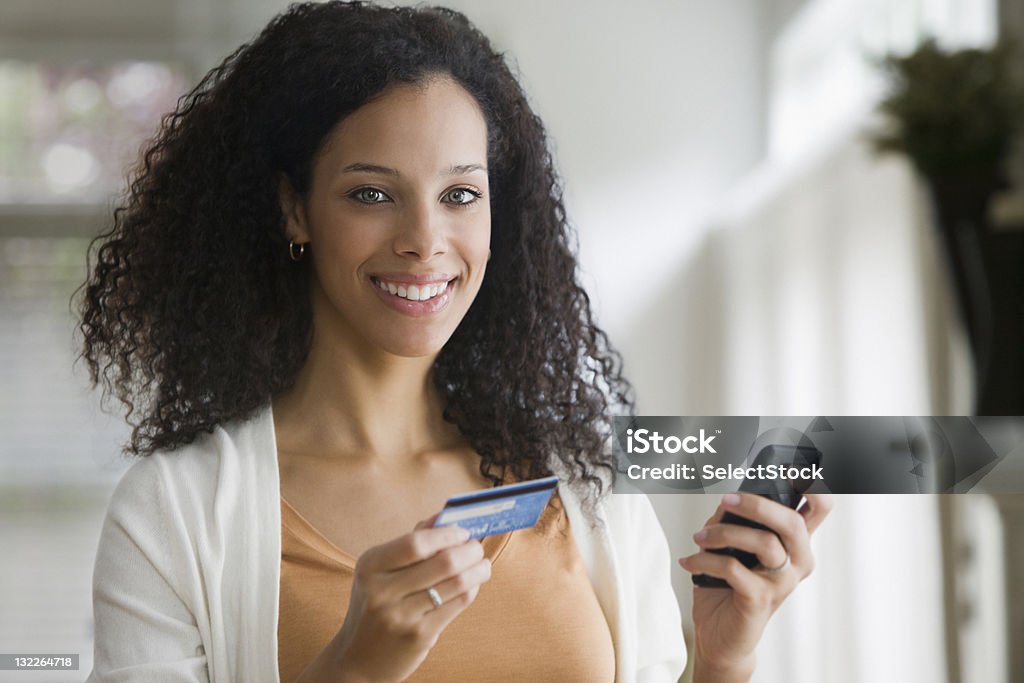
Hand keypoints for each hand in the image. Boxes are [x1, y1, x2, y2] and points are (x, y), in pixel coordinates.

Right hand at [298, 516, 491, 682]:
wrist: (357, 659)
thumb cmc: (375, 605)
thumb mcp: (380, 572)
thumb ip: (410, 543)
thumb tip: (444, 515)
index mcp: (370, 566)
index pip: (416, 543)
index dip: (447, 534)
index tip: (462, 531)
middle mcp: (382, 591)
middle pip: (443, 562)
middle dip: (470, 550)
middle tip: (476, 547)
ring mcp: (400, 616)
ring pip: (456, 583)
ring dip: (478, 569)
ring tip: (481, 564)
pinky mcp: (419, 636)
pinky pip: (457, 604)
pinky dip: (471, 589)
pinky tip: (471, 585)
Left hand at [677, 492, 833, 681]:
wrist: (721, 636)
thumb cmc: (730, 586)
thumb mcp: (735, 546)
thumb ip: (737, 521)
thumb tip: (727, 503)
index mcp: (796, 544)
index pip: (820, 508)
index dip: (814, 485)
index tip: (792, 467)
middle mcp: (798, 562)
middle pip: (792, 522)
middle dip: (756, 504)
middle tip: (725, 500)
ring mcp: (782, 582)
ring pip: (764, 543)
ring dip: (723, 533)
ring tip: (699, 537)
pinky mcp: (761, 600)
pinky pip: (734, 568)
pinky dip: (706, 559)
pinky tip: (690, 561)